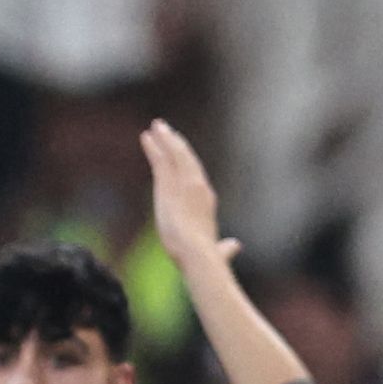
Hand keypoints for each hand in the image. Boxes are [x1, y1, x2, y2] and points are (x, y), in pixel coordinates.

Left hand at [141, 119, 234, 274]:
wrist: (198, 254)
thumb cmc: (206, 257)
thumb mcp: (216, 250)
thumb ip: (225, 248)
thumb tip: (234, 247)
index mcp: (206, 200)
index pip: (193, 176)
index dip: (185, 162)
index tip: (177, 151)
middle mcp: (197, 187)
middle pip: (186, 159)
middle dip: (176, 144)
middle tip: (166, 129)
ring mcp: (185, 184)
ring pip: (174, 155)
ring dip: (165, 139)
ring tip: (156, 125)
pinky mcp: (171, 186)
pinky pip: (162, 160)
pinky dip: (156, 147)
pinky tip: (148, 136)